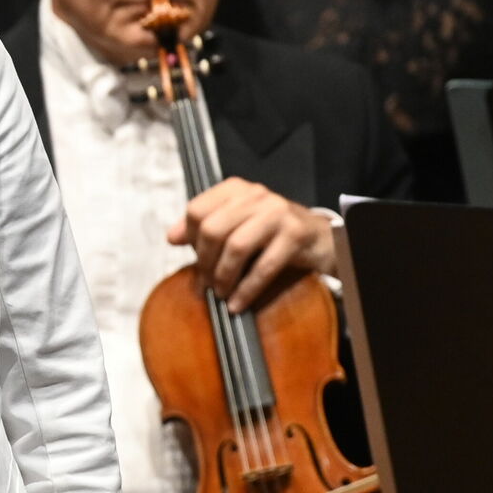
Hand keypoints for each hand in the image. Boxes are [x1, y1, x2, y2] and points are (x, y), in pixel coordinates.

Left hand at [170, 177, 335, 311]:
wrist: (321, 238)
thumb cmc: (273, 233)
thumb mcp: (237, 224)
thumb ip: (205, 227)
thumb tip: (171, 237)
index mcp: (236, 189)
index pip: (197, 210)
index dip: (191, 239)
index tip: (195, 259)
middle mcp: (256, 195)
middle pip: (213, 229)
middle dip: (205, 262)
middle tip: (207, 283)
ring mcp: (277, 213)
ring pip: (236, 246)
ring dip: (224, 276)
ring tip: (221, 293)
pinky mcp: (295, 234)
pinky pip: (263, 267)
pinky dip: (246, 289)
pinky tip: (238, 303)